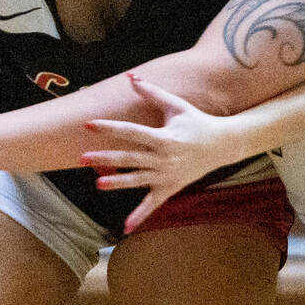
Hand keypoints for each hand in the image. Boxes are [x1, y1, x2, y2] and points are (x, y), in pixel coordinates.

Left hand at [79, 74, 242, 232]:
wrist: (222, 145)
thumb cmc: (196, 122)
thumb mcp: (176, 105)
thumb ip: (152, 93)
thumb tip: (131, 77)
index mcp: (163, 137)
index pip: (131, 132)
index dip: (109, 128)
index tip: (89, 125)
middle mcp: (164, 158)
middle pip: (130, 158)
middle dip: (105, 158)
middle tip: (82, 158)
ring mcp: (166, 176)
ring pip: (138, 181)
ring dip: (118, 184)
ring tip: (98, 184)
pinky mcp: (170, 188)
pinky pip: (153, 204)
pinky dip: (140, 216)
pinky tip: (126, 228)